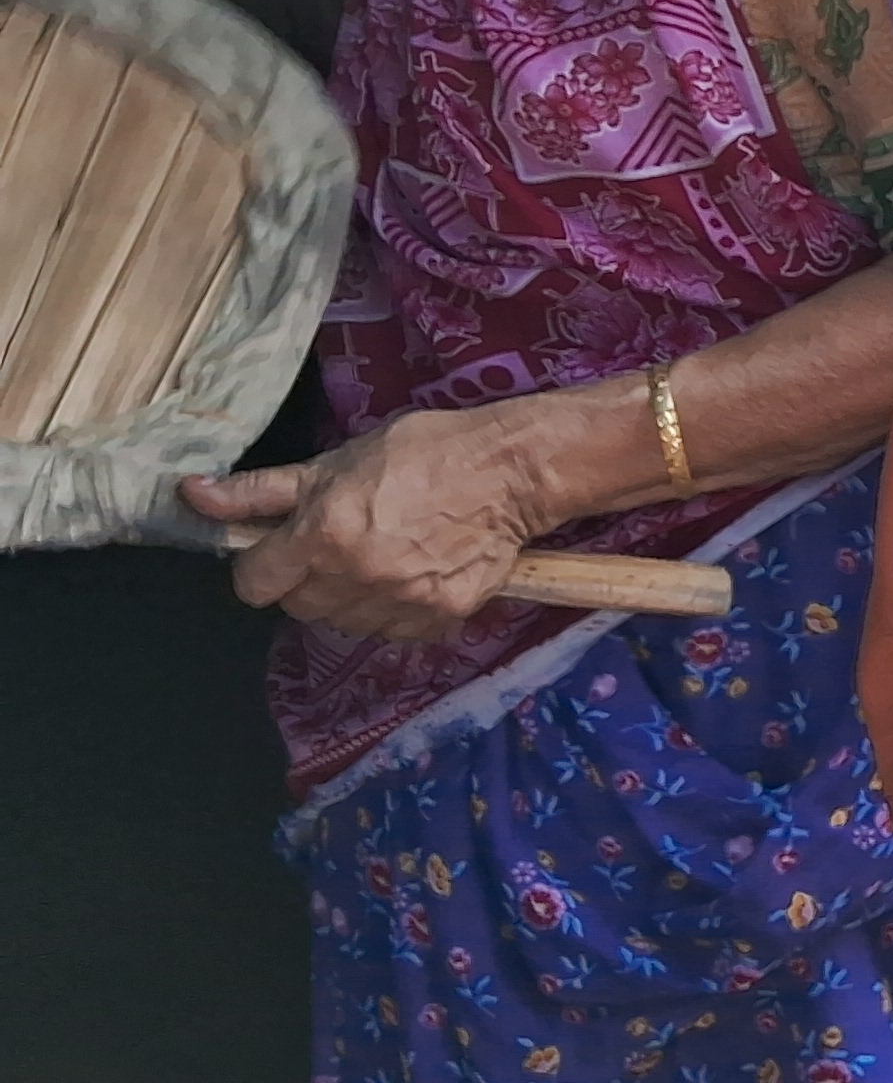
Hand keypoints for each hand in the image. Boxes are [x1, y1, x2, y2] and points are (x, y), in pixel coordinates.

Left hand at [184, 405, 560, 639]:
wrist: (512, 471)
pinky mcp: (438, 618)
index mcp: (321, 536)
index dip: (262, 564)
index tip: (282, 549)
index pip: (253, 584)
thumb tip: (191, 495)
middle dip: (308, 578)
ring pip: (344, 622)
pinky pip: (394, 630)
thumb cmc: (423, 452)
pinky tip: (415, 573)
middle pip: (297, 606)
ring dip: (350, 597)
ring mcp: (399, 603)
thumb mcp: (336, 461)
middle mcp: (354, 578)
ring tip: (382, 557)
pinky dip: (396, 609)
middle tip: (341, 543)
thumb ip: (262, 490)